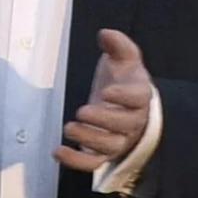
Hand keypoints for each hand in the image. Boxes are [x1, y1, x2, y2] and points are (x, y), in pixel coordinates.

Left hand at [59, 29, 154, 171]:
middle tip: (82, 111)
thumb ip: (118, 45)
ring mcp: (118, 139)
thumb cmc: (124, 81)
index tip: (107, 91)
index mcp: (139, 96)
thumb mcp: (125, 59)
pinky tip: (58, 151)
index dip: (124, 97)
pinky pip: (93, 163)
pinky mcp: (103, 153)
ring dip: (89, 139)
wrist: (126, 105)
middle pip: (124, 126)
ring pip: (109, 146)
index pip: (138, 98)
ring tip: (70, 128)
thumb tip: (106, 34)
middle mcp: (132, 121)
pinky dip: (75, 161)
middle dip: (103, 120)